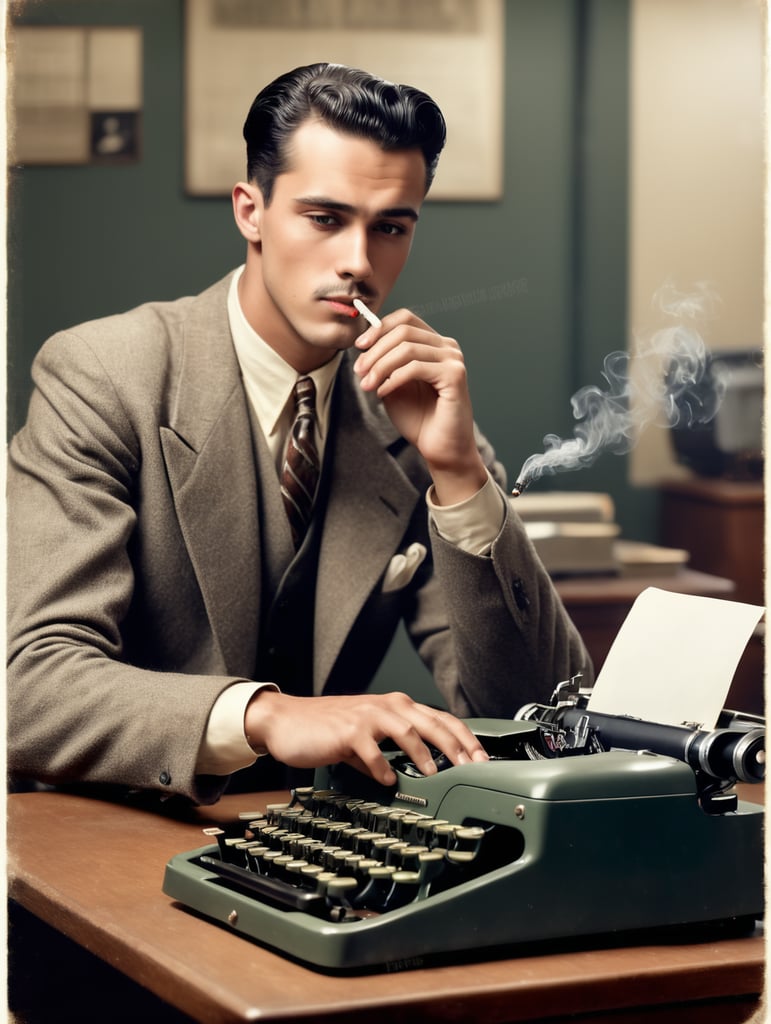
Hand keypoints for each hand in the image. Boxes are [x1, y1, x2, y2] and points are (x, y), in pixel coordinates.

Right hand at [244, 690, 488, 785]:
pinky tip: (387, 781)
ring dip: (425, 755)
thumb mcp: (369, 737)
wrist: (287, 721)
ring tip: (436, 775)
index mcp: (396, 706)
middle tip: (474, 768)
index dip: (465, 738)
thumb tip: (422, 775)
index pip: (441, 718)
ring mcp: (367, 716)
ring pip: (407, 731)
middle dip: (458, 746)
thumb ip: (394, 751)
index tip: (483, 760)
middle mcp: (386, 706)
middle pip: (433, 722)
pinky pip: (372, 749)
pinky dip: (382, 767)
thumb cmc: (329, 730)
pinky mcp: (348, 730)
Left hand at [353, 310, 486, 504]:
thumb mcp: (393, 385)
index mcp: (434, 345)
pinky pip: (415, 368)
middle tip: (358, 371)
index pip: (406, 319)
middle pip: (404, 331)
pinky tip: (382, 392)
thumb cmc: (419, 419)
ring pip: (407, 348)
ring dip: (380, 366)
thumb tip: (364, 343)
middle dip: (375, 350)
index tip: (359, 346)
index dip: (379, 328)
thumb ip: (383, 363)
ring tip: (367, 385)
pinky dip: (393, 379)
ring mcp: (453, 360)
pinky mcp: (455, 376)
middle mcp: (447, 347)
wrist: (440, 449)